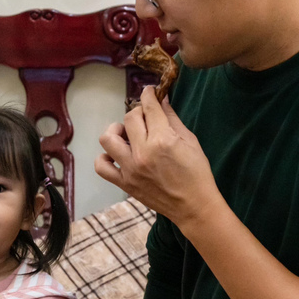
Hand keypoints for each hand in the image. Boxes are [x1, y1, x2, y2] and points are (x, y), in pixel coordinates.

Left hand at [94, 86, 221, 230]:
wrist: (194, 206)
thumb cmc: (197, 173)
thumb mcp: (190, 140)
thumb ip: (172, 118)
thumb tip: (161, 100)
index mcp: (162, 139)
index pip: (149, 108)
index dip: (149, 95)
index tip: (149, 91)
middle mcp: (143, 152)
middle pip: (129, 118)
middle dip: (138, 112)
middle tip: (146, 118)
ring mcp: (130, 169)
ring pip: (108, 138)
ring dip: (116, 131)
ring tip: (127, 135)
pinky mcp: (124, 183)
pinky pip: (101, 166)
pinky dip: (105, 157)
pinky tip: (116, 155)